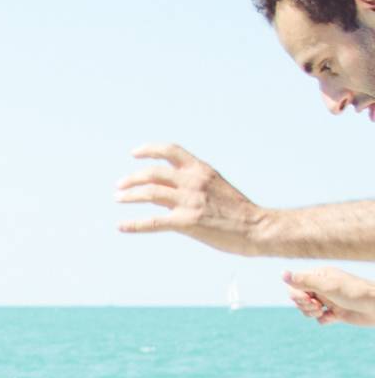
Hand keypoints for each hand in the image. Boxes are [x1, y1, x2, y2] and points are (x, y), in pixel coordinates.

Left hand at [116, 144, 264, 252]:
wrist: (258, 227)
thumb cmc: (238, 211)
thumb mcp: (216, 187)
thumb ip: (192, 184)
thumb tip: (166, 189)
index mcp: (202, 170)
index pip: (172, 150)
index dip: (150, 150)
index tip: (134, 154)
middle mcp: (194, 181)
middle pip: (154, 173)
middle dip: (133, 178)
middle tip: (119, 186)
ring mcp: (190, 201)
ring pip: (150, 192)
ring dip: (130, 195)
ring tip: (118, 198)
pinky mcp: (187, 222)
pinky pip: (153, 222)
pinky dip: (134, 224)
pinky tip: (121, 226)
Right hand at [285, 265, 374, 324]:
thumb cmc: (354, 293)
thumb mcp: (327, 286)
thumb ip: (303, 281)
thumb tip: (282, 273)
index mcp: (319, 276)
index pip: (295, 285)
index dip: (297, 295)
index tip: (308, 299)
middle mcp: (322, 287)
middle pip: (299, 299)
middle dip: (304, 305)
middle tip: (318, 306)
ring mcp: (328, 300)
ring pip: (307, 310)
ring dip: (312, 313)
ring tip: (324, 311)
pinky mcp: (334, 312)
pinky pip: (319, 319)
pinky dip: (324, 320)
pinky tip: (334, 317)